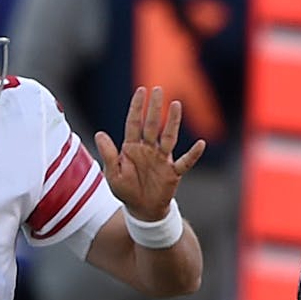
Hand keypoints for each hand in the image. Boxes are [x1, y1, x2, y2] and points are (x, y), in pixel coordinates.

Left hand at [97, 86, 204, 220]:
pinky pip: (185, 162)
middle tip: (158, 90)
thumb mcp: (113, 174)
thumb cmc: (125, 191)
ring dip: (172, 122)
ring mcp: (162, 159)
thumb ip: (109, 154)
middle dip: (154, 107)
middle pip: (152, 124)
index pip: (134, 123)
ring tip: (176, 105)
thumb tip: (99, 134)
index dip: (137, 107)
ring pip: (168, 137)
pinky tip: (201, 144)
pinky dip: (193, 154)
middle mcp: (148, 149)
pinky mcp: (173, 172)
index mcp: (132, 147)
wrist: (142, 210)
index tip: (141, 91)